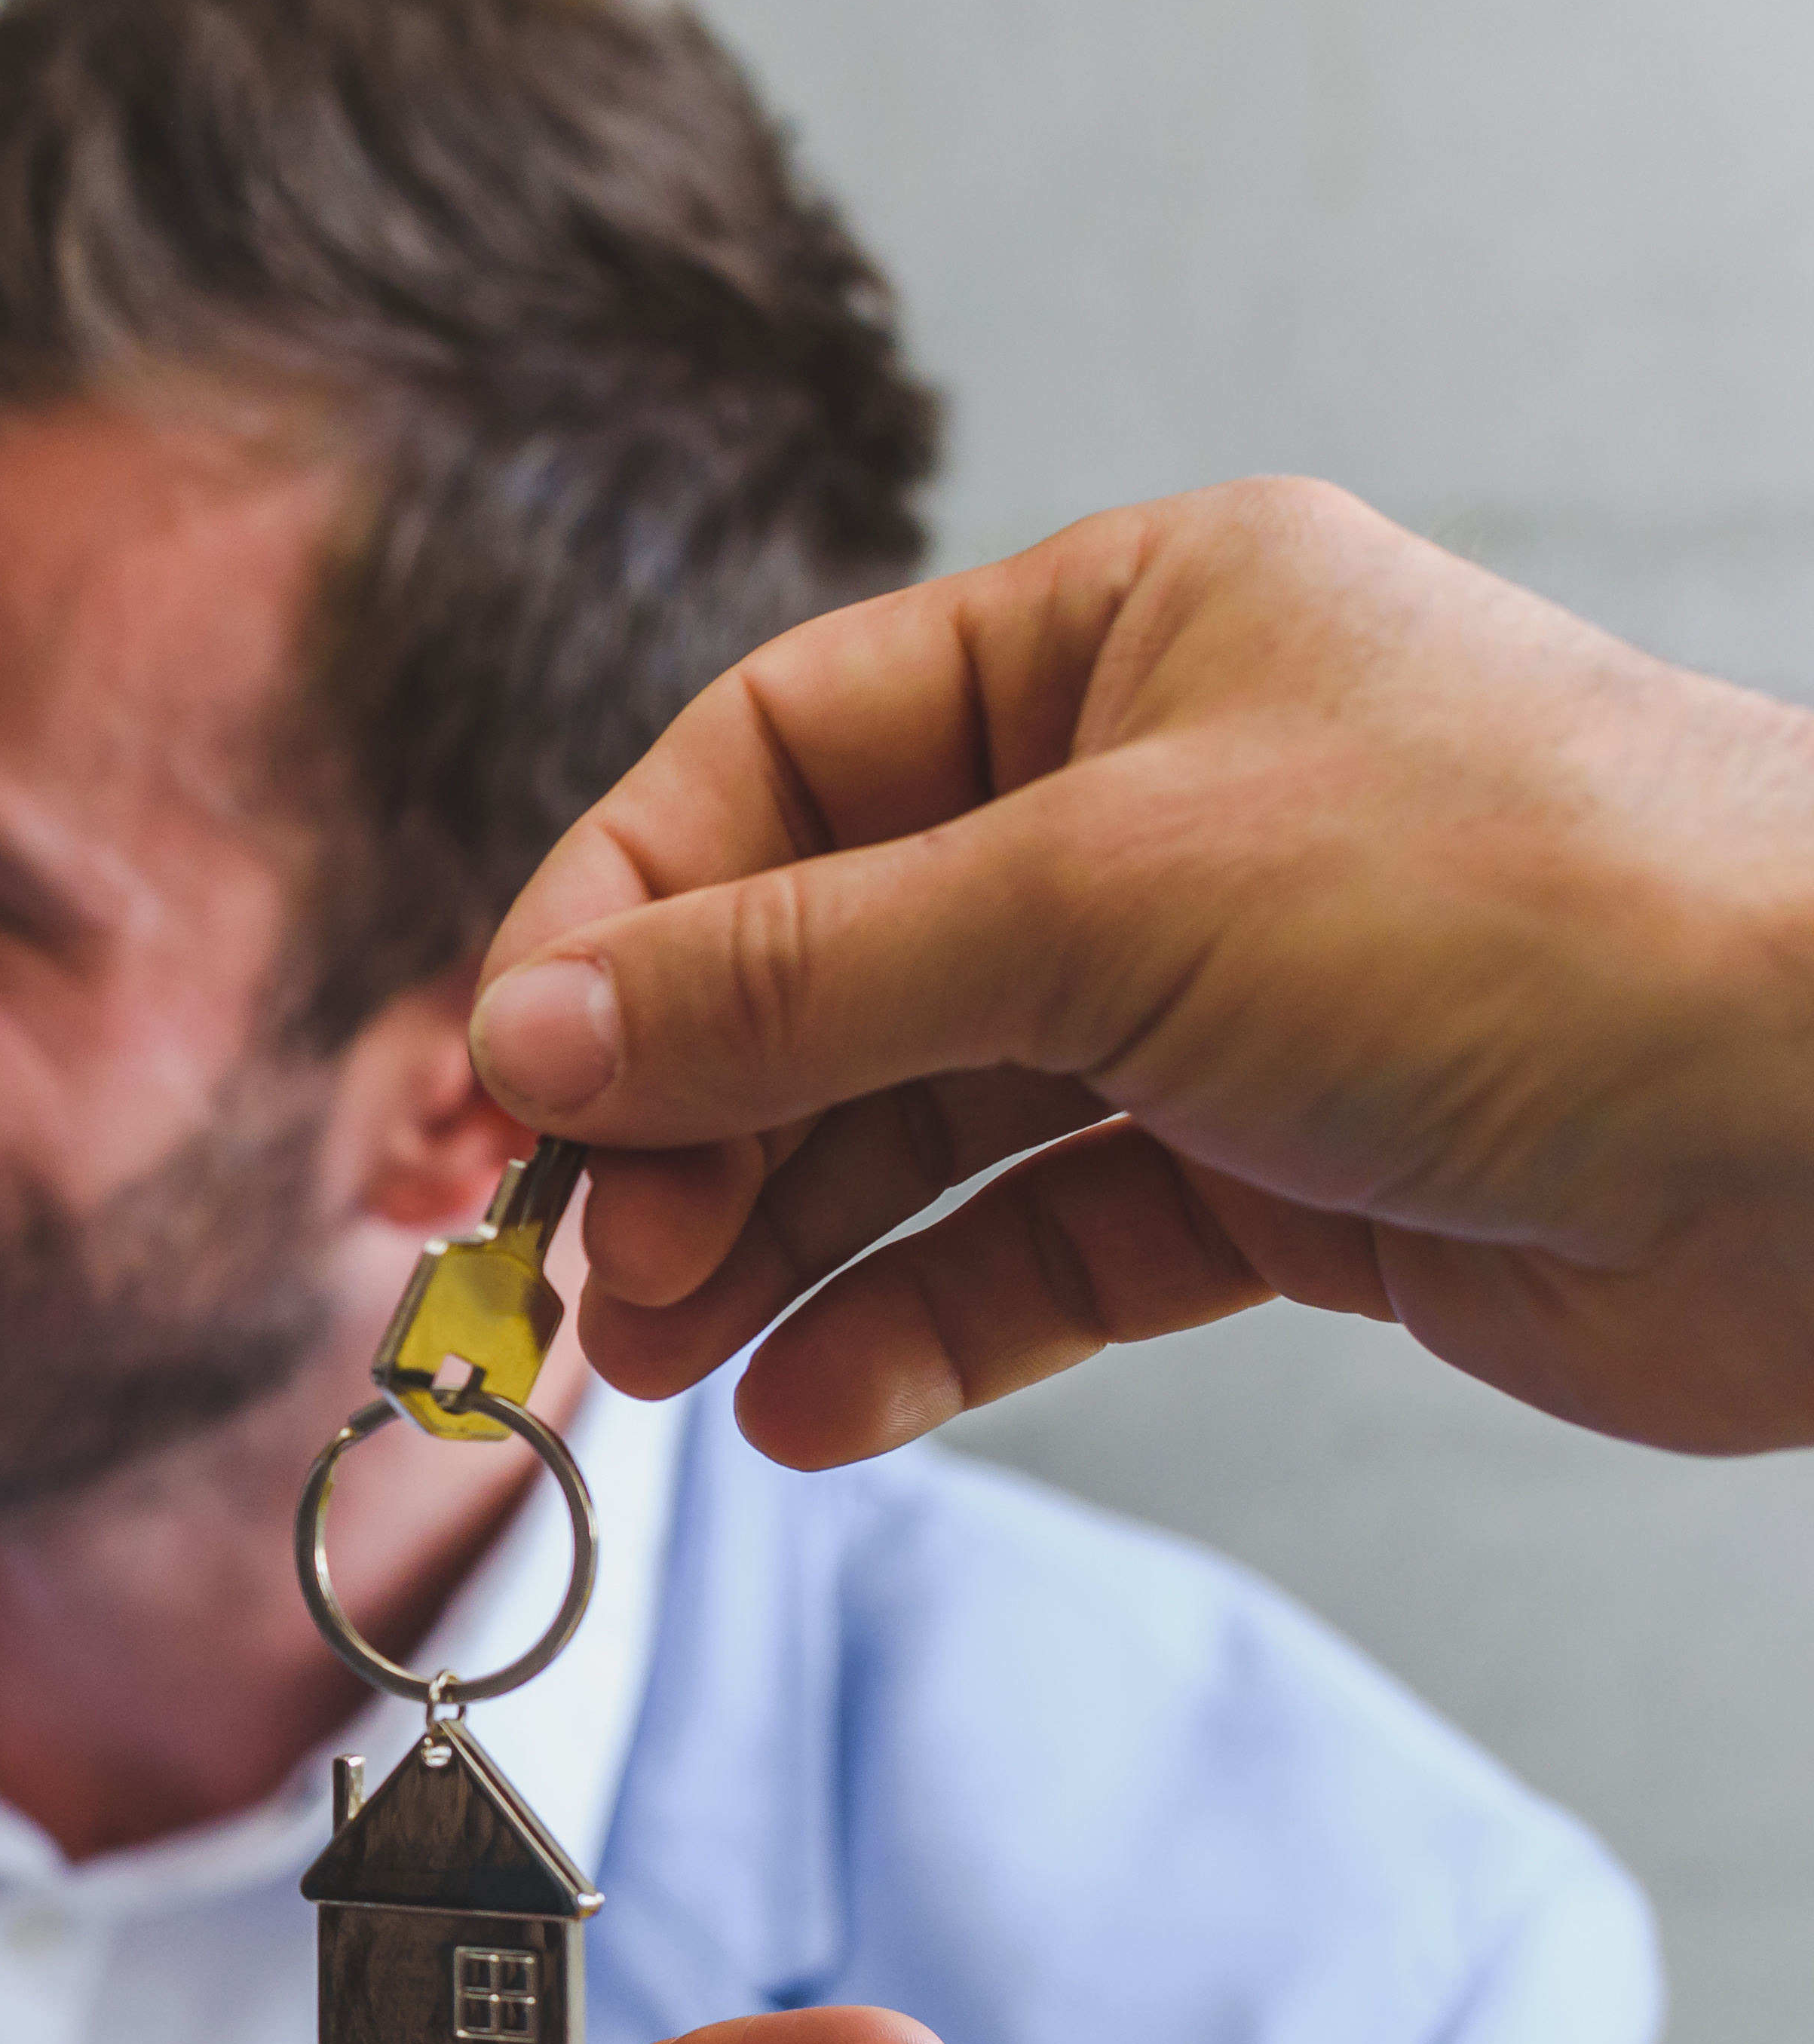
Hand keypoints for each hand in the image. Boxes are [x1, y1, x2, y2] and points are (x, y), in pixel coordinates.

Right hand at [458, 477, 1813, 1464]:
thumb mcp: (1098, 902)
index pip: (777, 762)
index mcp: (1118, 637)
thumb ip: (793, 980)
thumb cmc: (1535, 912)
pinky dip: (918, 1328)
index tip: (509, 1082)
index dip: (620, 920)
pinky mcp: (1277, 1174)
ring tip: (658, 1363)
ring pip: (916, 1122)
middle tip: (581, 1264)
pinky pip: (1036, 1247)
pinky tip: (816, 1406)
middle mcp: (1153, 800)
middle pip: (824, 958)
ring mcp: (1214, 996)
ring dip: (774, 1245)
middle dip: (688, 1122)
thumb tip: (536, 1036)